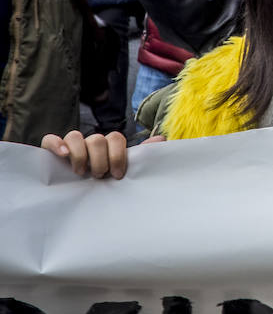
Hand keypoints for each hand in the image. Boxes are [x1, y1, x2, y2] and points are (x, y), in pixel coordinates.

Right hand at [40, 130, 165, 178]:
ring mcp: (71, 145)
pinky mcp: (52, 151)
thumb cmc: (104, 181)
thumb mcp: (122, 171)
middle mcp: (90, 143)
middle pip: (97, 139)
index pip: (116, 138)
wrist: (77, 196)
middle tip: (99, 175)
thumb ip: (139, 156)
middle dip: (100, 159)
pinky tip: (62, 155)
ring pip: (75, 136)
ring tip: (81, 172)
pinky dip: (57, 144)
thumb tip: (161, 139)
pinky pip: (50, 140)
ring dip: (80, 154)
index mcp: (108, 145)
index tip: (118, 174)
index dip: (118, 155)